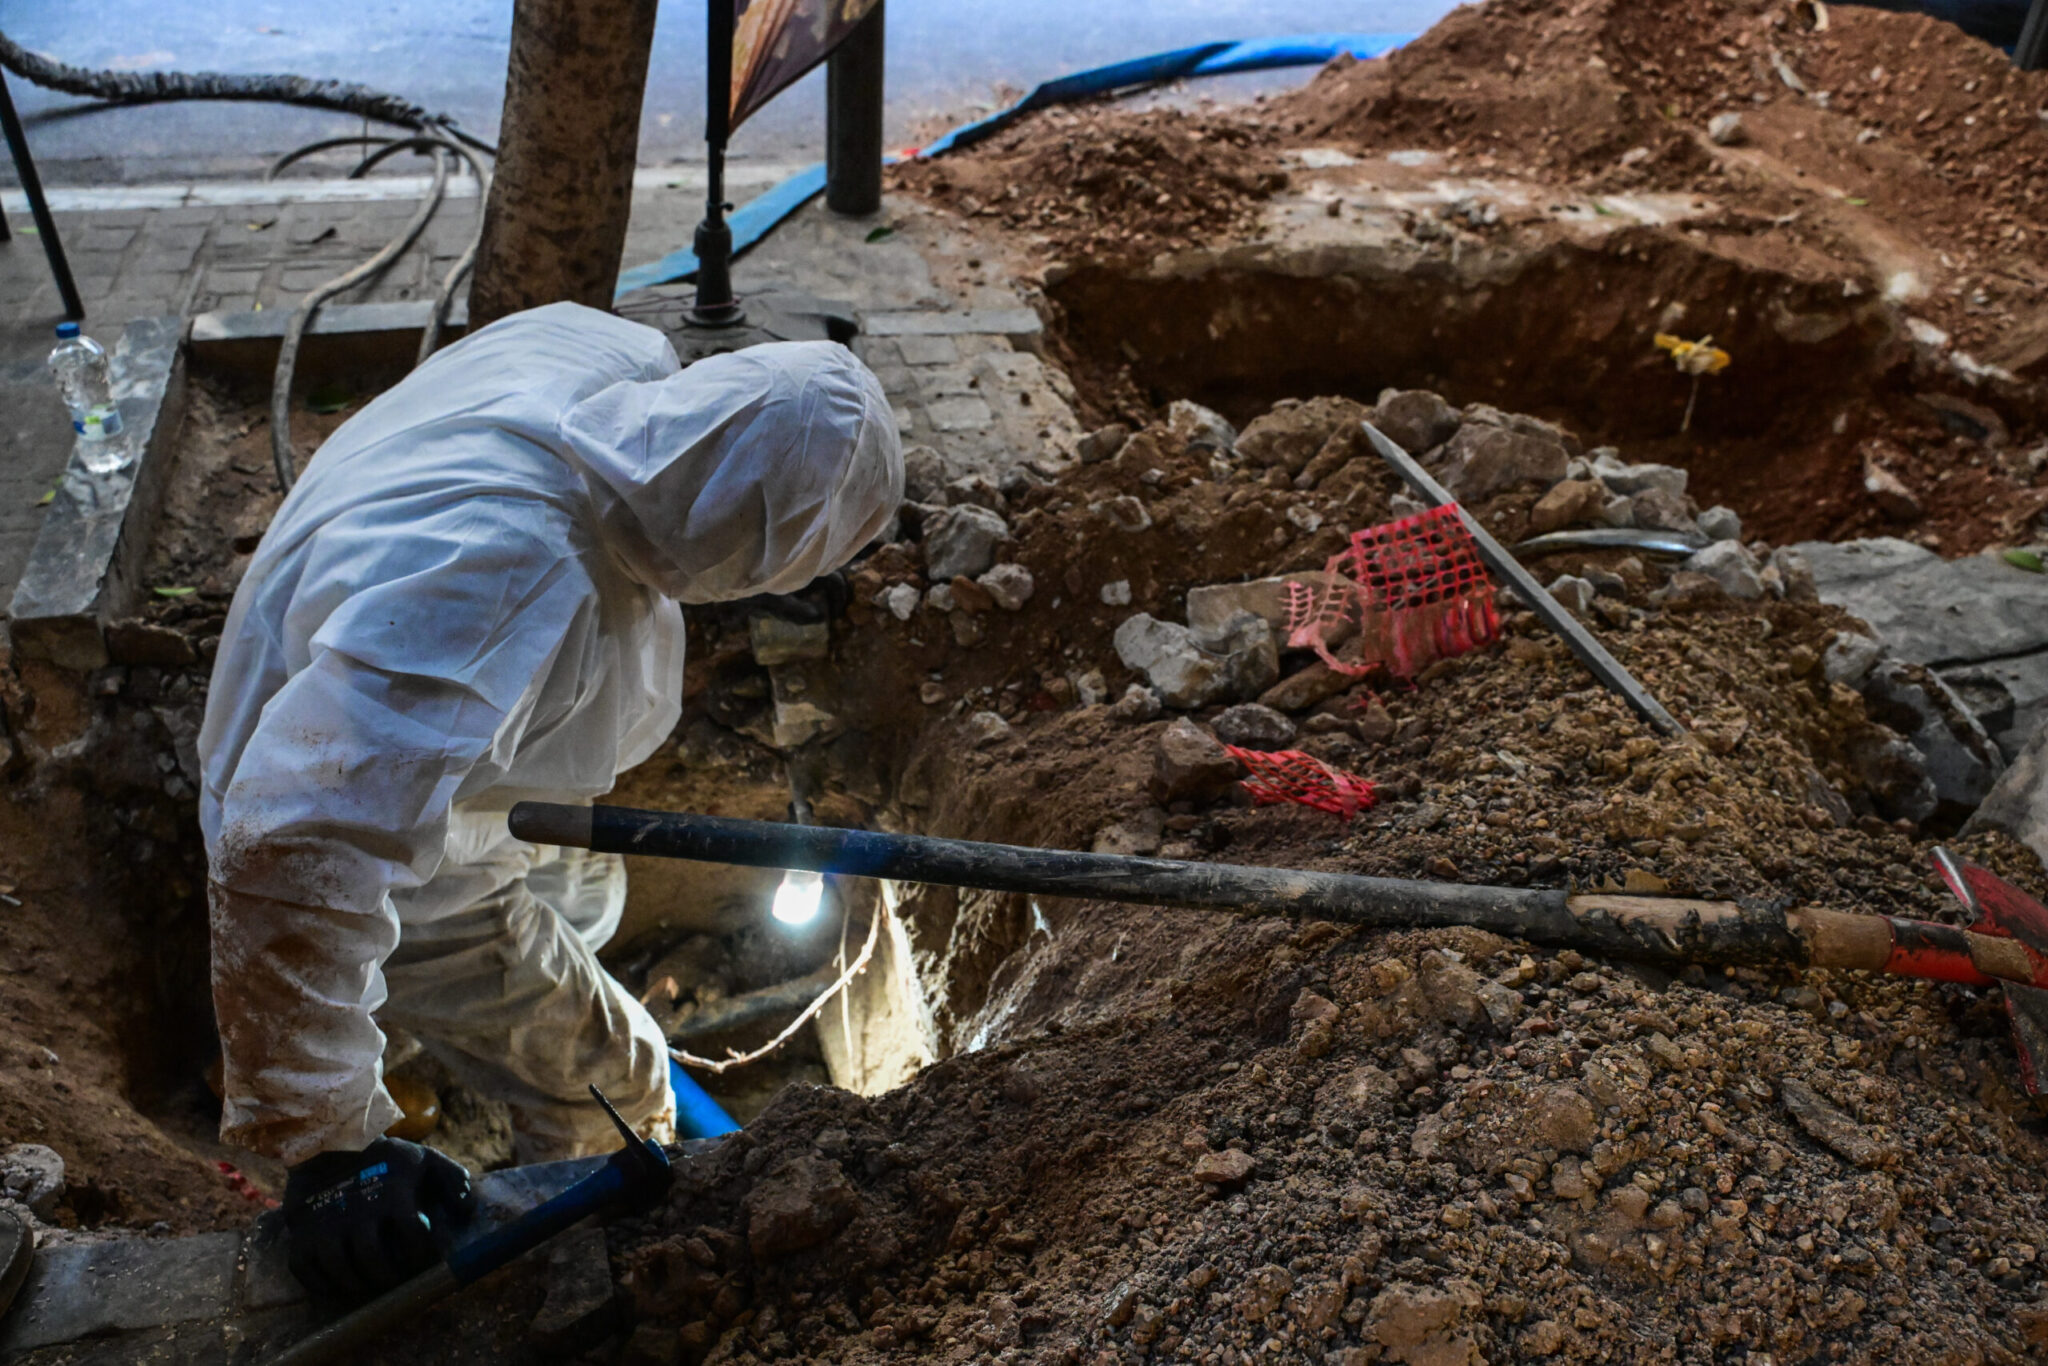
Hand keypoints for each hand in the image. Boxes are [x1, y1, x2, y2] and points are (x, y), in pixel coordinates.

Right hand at [282, 1137, 475, 1303]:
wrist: (329, 1142)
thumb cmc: (384, 1156)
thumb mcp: (423, 1159)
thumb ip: (453, 1179)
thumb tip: (467, 1209)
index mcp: (393, 1195)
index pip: (414, 1236)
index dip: (424, 1255)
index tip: (428, 1263)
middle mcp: (358, 1213)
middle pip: (375, 1260)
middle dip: (391, 1278)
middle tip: (397, 1282)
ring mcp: (325, 1225)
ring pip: (340, 1269)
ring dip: (358, 1285)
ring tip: (370, 1286)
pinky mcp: (299, 1233)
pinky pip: (305, 1270)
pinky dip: (320, 1284)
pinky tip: (336, 1285)